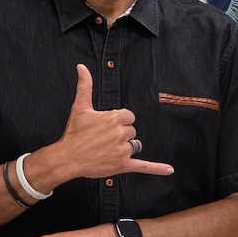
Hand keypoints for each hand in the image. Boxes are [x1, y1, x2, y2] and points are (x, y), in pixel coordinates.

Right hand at [32, 65, 173, 189]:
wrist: (67, 157)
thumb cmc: (74, 132)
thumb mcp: (80, 107)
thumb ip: (85, 85)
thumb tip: (81, 66)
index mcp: (114, 118)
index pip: (129, 117)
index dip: (119, 121)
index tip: (106, 126)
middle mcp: (120, 133)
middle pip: (131, 131)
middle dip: (120, 134)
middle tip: (103, 139)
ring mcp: (122, 150)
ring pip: (134, 146)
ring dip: (125, 147)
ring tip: (108, 149)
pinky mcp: (122, 165)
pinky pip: (143, 166)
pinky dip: (157, 168)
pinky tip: (169, 170)